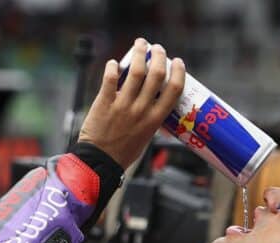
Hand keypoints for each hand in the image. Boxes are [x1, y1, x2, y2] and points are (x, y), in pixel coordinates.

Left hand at [77, 38, 185, 168]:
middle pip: (156, 75)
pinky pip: (110, 78)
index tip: (178, 62)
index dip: (178, 72)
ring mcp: (123, 105)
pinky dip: (113, 67)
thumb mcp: (147, 137)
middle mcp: (141, 110)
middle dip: (159, 56)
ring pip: (134, 72)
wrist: (101, 160)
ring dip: (139, 54)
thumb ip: (152, 119)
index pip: (174, 90)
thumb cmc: (125, 151)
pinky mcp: (105, 102)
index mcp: (155, 119)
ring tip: (140, 44)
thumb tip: (156, 105)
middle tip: (157, 49)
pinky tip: (115, 62)